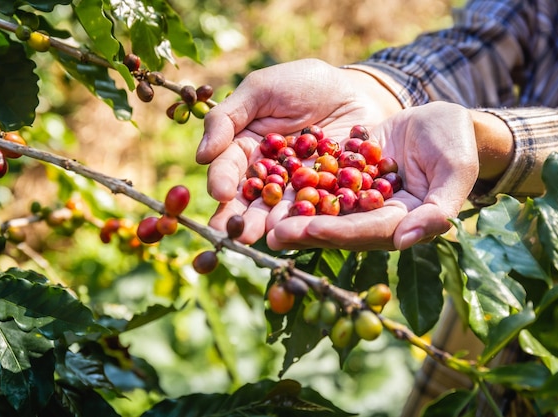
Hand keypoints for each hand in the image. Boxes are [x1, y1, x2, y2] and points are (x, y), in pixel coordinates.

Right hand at [197, 59, 400, 241]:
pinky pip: (315, 208)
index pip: (228, 167)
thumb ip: (228, 118)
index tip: (221, 192)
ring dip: (269, 225)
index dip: (222, 179)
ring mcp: (296, 188)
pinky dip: (307, 219)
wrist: (356, 90)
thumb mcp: (262, 90)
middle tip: (233, 234)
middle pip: (249, 197)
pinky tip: (302, 230)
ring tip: (263, 239)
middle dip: (240, 216)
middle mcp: (267, 174)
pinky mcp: (325, 195)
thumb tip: (201, 156)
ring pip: (278, 208)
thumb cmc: (303, 83)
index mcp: (245, 148)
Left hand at [263, 101, 479, 250]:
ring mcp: (355, 197)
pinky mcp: (342, 175)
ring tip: (262, 217)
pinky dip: (293, 185)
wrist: (439, 122)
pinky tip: (267, 183)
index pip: (367, 231)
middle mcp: (372, 215)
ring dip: (292, 214)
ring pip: (320, 208)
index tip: (311, 231)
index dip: (340, 232)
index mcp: (400, 222)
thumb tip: (405, 241)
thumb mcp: (455, 172)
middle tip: (270, 234)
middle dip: (305, 231)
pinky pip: (316, 182)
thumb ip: (437, 209)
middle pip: (336, 227)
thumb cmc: (456, 145)